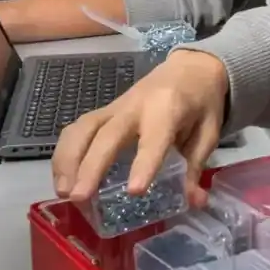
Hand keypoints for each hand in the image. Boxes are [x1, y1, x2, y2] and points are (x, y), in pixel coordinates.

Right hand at [52, 49, 229, 204]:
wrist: (190, 68)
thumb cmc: (201, 102)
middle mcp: (135, 106)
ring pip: (83, 129)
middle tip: (78, 198)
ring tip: (62, 191)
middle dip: (90, 167)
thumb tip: (196, 202)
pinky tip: (61, 177)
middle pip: (106, 134)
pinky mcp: (104, 111)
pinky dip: (65, 152)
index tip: (134, 191)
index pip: (154, 138)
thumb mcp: (209, 132)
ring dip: (68, 159)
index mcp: (168, 109)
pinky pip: (78, 128)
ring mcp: (115, 107)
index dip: (144, 163)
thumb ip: (196, 166)